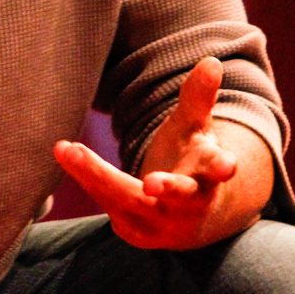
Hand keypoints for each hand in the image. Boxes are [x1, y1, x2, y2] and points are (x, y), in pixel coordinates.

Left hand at [54, 57, 271, 249]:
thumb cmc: (192, 160)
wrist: (190, 217)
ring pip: (129, 200)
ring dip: (97, 176)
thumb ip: (199, 97)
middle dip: (164, 187)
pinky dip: (88, 180)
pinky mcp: (135, 233)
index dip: (223, 168)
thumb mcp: (196, 128)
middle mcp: (189, 205)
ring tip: (68, 149)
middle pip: (176, 195)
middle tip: (150, 181)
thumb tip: (211, 61)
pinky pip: (108, 205)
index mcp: (209, 176)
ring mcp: (162, 224)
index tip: (227, 165)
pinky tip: (67, 155)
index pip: (219, 172)